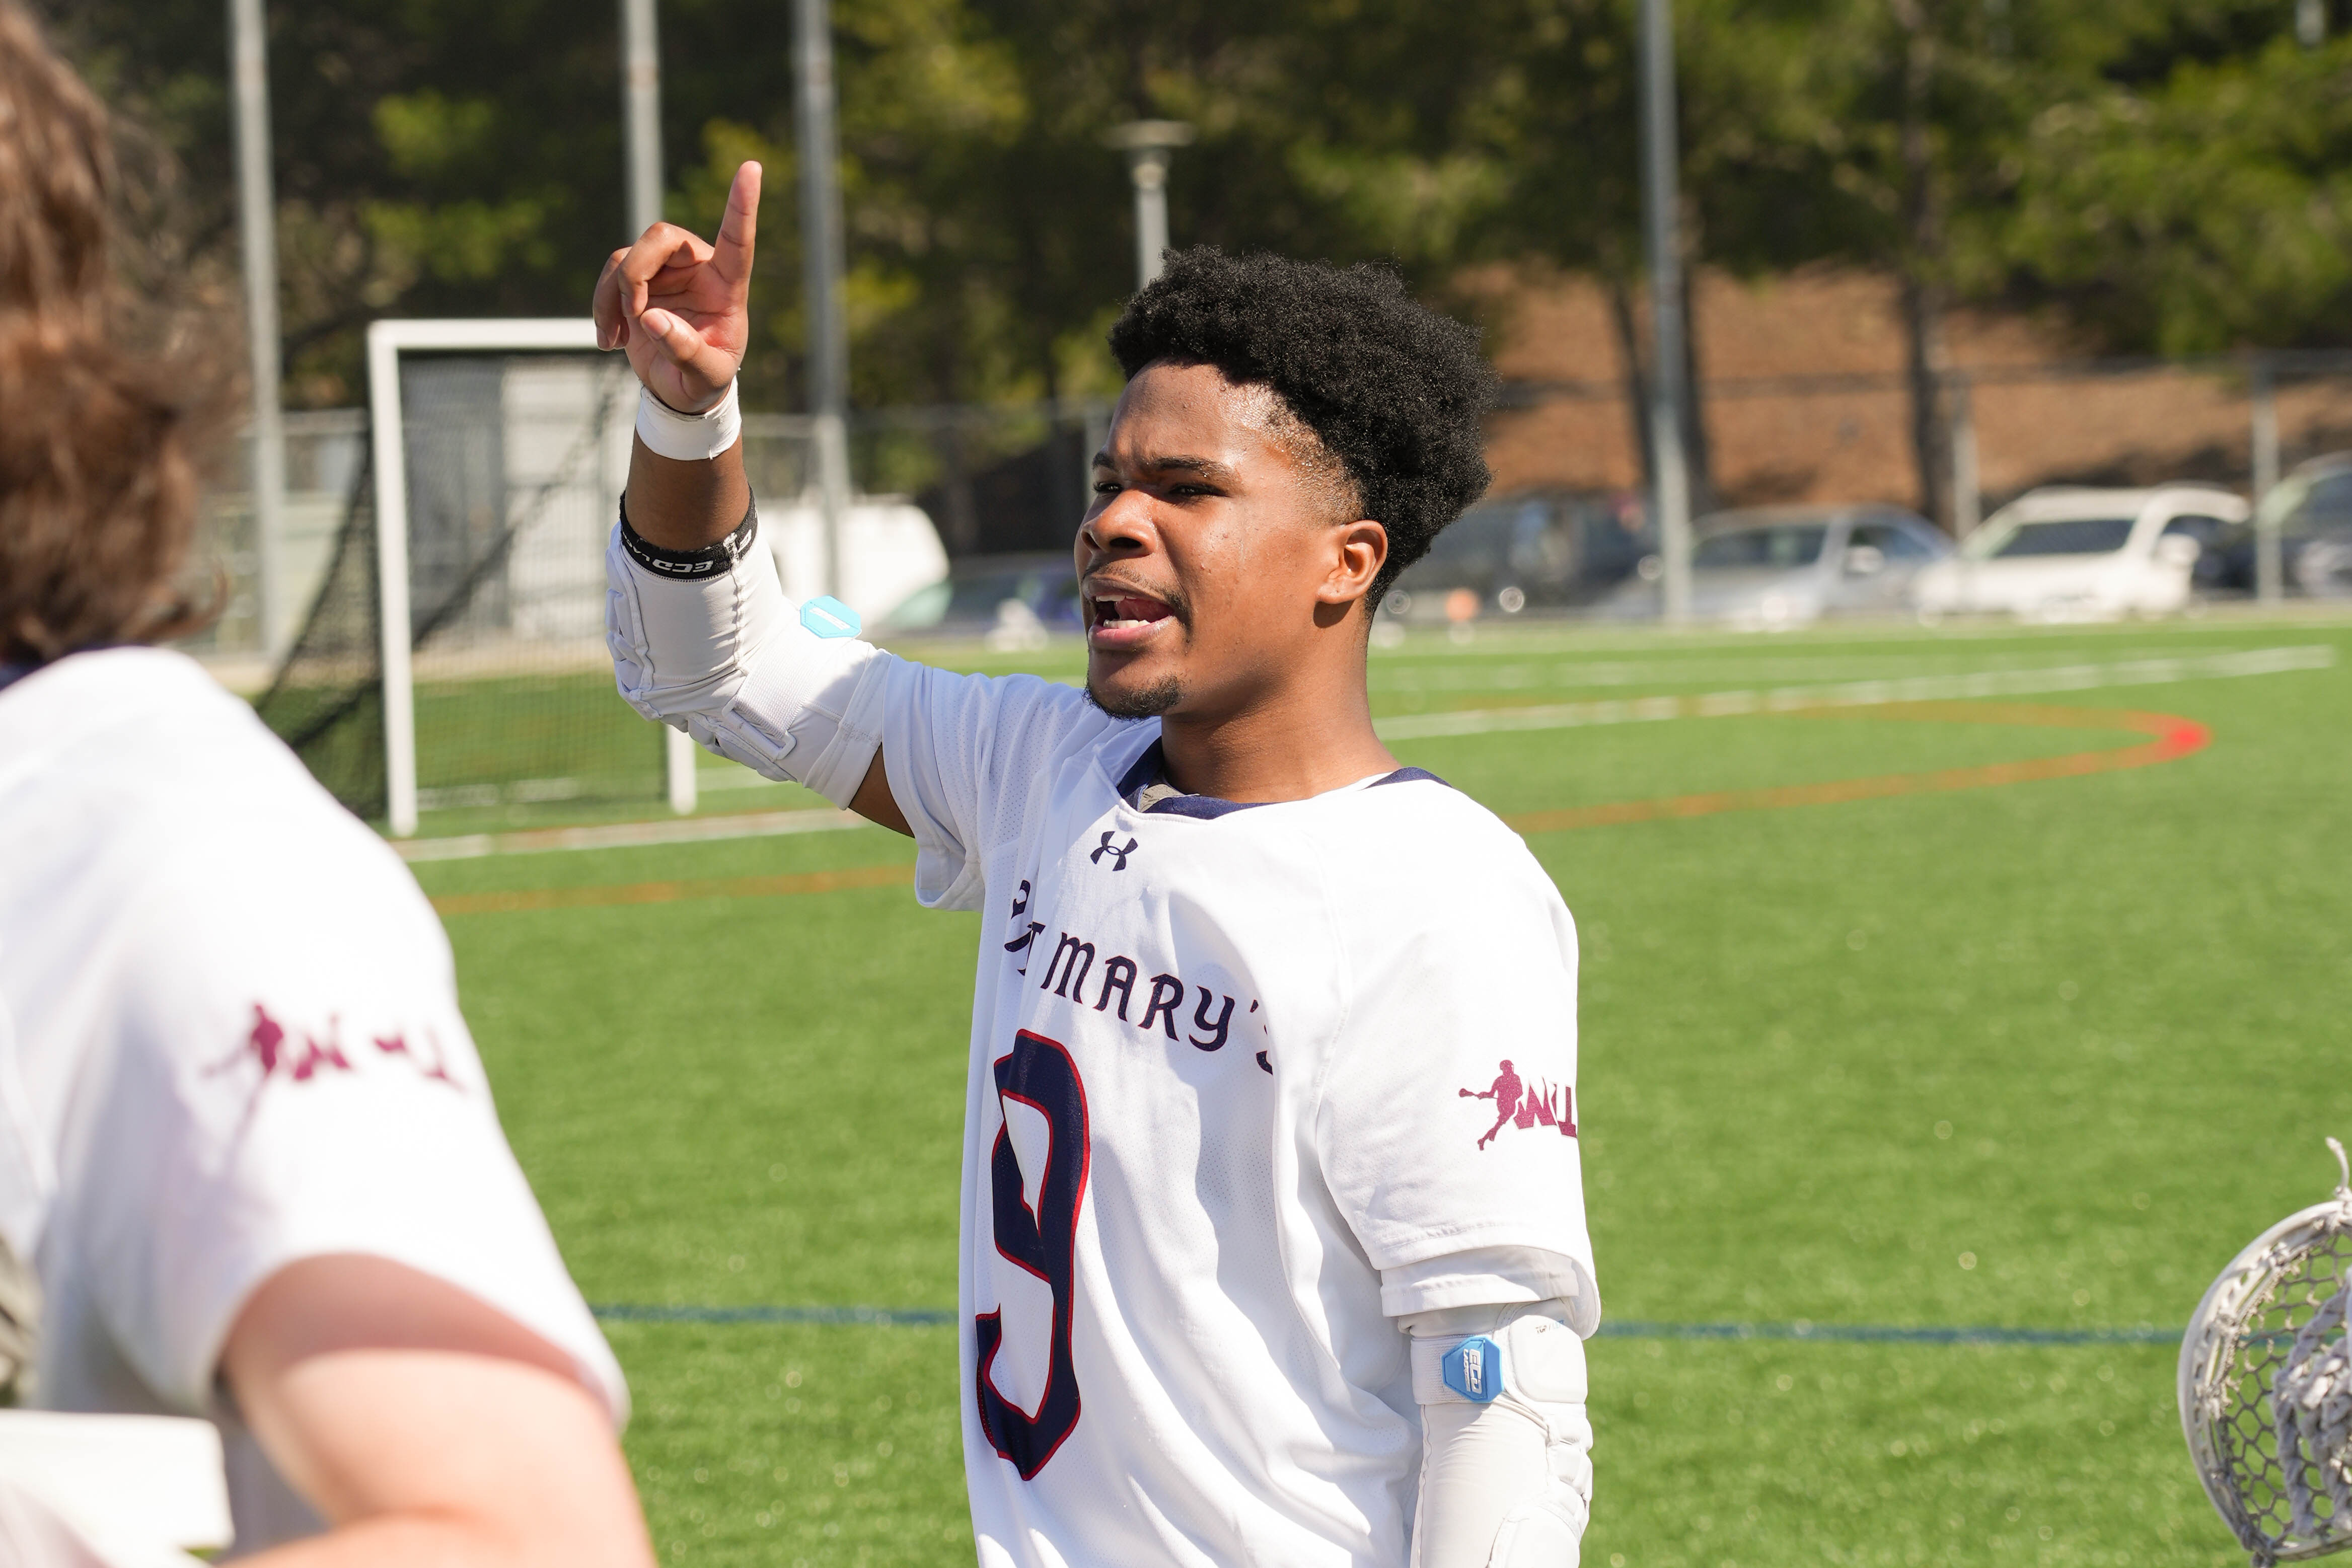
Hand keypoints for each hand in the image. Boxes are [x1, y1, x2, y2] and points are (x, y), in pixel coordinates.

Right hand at [593, 160, 760, 414]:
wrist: (680, 391)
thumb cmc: (704, 382)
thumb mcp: (704, 378)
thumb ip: (685, 351)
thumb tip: (652, 318)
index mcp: (727, 286)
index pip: (738, 241)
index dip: (742, 205)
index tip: (752, 168)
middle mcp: (698, 268)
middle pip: (661, 237)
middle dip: (637, 271)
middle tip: (634, 313)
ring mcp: (666, 271)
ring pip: (628, 255)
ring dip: (614, 295)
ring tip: (615, 340)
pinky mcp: (639, 280)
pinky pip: (611, 273)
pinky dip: (602, 304)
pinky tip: (609, 340)